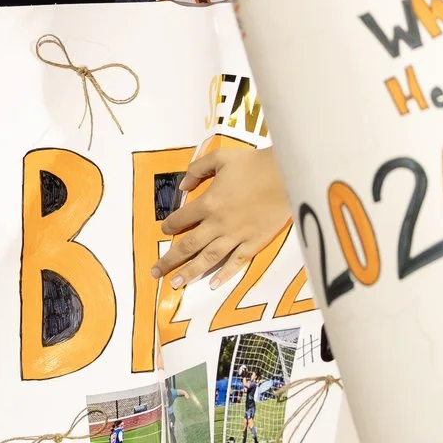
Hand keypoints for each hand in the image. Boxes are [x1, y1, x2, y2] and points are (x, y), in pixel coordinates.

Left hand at [155, 143, 289, 287]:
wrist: (287, 174)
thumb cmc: (255, 164)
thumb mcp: (221, 158)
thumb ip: (197, 169)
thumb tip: (183, 186)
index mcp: (209, 203)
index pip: (181, 219)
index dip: (169, 226)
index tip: (165, 230)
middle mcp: (218, 223)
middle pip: (189, 245)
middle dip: (170, 260)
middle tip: (156, 272)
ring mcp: (237, 235)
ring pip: (208, 258)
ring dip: (190, 272)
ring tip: (176, 284)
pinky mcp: (255, 241)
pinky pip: (236, 261)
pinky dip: (224, 274)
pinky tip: (213, 284)